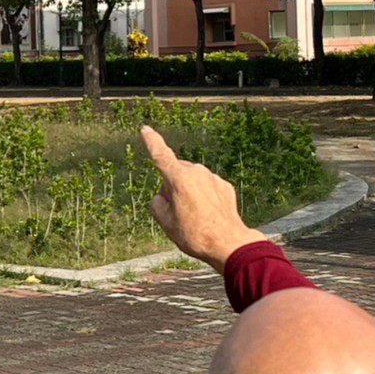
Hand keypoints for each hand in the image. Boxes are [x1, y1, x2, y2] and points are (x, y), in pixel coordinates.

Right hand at [142, 127, 264, 270]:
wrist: (228, 244)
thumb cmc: (195, 235)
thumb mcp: (166, 223)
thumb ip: (157, 204)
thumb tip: (161, 197)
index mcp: (179, 179)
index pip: (160, 155)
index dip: (151, 142)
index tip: (145, 129)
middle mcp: (196, 172)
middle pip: (175, 173)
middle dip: (171, 186)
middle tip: (177, 213)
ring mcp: (212, 178)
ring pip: (192, 179)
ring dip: (188, 192)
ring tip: (194, 217)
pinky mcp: (224, 186)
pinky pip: (206, 186)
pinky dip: (203, 196)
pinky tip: (207, 215)